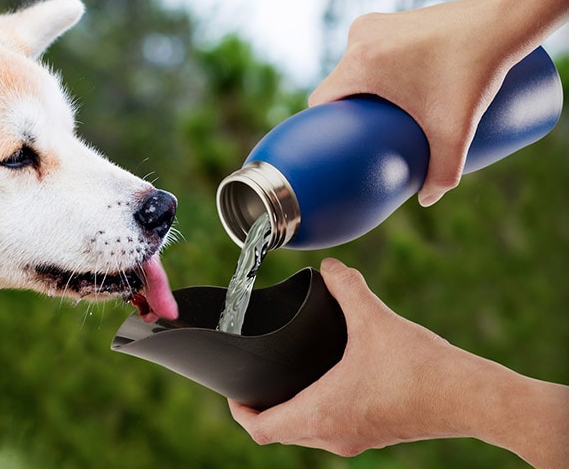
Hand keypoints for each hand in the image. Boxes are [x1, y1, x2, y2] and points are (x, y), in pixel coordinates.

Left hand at [228, 258, 568, 467]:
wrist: (471, 398)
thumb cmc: (421, 368)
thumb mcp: (374, 319)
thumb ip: (347, 287)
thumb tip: (330, 267)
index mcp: (321, 413)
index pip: (260, 429)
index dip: (239, 410)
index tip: (235, 390)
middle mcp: (332, 435)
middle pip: (280, 432)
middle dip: (263, 407)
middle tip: (257, 377)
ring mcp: (354, 440)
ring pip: (305, 433)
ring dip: (291, 409)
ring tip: (286, 378)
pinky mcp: (373, 435)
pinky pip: (331, 429)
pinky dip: (317, 410)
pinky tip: (327, 382)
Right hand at [309, 0, 568, 206]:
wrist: (500, 23)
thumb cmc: (475, 71)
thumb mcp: (455, 129)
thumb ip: (443, 173)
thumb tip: (428, 200)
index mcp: (361, 64)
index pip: (321, 101)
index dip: (325, 127)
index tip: (340, 145)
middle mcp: (360, 39)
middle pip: (337, 85)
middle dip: (350, 111)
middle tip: (371, 135)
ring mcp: (374, 25)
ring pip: (353, 67)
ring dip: (362, 89)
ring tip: (384, 113)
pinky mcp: (389, 19)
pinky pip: (368, 51)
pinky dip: (374, 68)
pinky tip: (389, 85)